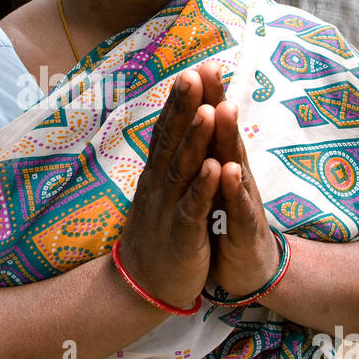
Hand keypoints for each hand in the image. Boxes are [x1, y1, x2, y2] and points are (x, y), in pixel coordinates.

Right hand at [114, 68, 221, 308]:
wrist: (143, 288)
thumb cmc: (160, 236)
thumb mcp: (161, 194)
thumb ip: (169, 162)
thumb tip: (173, 129)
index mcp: (158, 176)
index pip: (168, 131)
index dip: (179, 102)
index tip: (192, 70)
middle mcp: (159, 187)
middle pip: (172, 140)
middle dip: (184, 108)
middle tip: (194, 73)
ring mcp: (168, 210)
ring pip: (182, 169)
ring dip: (195, 139)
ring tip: (207, 109)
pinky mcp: (182, 236)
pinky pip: (193, 208)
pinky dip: (203, 187)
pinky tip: (214, 167)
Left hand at [206, 72, 280, 297]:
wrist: (248, 270)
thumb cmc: (226, 222)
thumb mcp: (212, 184)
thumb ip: (207, 153)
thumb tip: (197, 121)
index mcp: (220, 165)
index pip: (212, 127)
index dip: (205, 97)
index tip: (196, 64)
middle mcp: (234, 175)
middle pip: (226, 134)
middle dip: (218, 102)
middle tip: (211, 68)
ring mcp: (242, 200)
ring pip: (235, 164)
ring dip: (229, 137)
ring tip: (225, 108)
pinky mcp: (245, 229)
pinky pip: (238, 206)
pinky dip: (232, 190)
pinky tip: (228, 171)